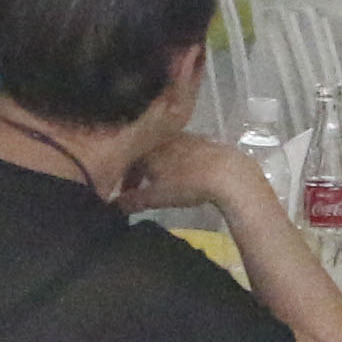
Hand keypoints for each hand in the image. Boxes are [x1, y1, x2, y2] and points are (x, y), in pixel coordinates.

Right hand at [126, 134, 273, 226]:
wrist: (228, 173)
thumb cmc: (187, 184)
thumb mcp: (156, 197)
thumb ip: (132, 201)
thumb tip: (112, 206)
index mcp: (146, 147)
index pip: (124, 159)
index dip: (122, 178)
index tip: (122, 194)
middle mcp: (161, 136)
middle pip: (141, 153)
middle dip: (136, 173)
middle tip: (135, 192)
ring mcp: (182, 136)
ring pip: (159, 151)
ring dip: (153, 167)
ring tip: (156, 184)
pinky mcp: (199, 140)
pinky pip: (176, 149)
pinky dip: (170, 162)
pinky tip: (178, 175)